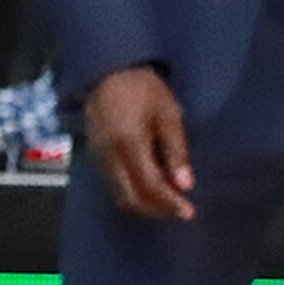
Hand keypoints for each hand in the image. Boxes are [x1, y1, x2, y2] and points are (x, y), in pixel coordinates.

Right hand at [83, 66, 194, 220]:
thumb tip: (185, 185)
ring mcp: (98, 156)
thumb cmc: (144, 89)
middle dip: (156, 210)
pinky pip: (112, 184)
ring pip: (119, 195)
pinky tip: (151, 190)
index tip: (188, 212)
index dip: (169, 203)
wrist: (108, 71)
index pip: (149, 185)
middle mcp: (108, 155)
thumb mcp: (168, 114)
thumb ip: (176, 151)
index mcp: (128, 143)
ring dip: (144, 205)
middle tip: (180, 211)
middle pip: (131, 198)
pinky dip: (132, 194)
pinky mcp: (94, 155)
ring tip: (169, 204)